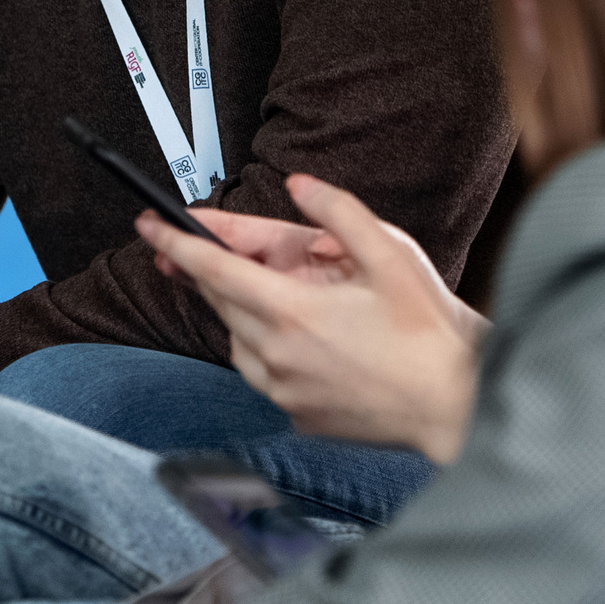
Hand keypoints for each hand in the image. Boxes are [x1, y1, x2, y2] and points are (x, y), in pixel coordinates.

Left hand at [140, 175, 487, 463]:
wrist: (456, 408)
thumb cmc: (430, 332)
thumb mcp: (392, 255)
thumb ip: (338, 213)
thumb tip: (297, 186)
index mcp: (294, 312)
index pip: (214, 270)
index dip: (176, 243)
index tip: (148, 226)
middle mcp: (278, 356)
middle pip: (222, 303)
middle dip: (211, 272)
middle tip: (216, 248)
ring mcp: (284, 393)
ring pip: (239, 340)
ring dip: (244, 311)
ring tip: (283, 294)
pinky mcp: (297, 417)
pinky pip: (263, 374)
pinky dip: (267, 348)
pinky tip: (305, 338)